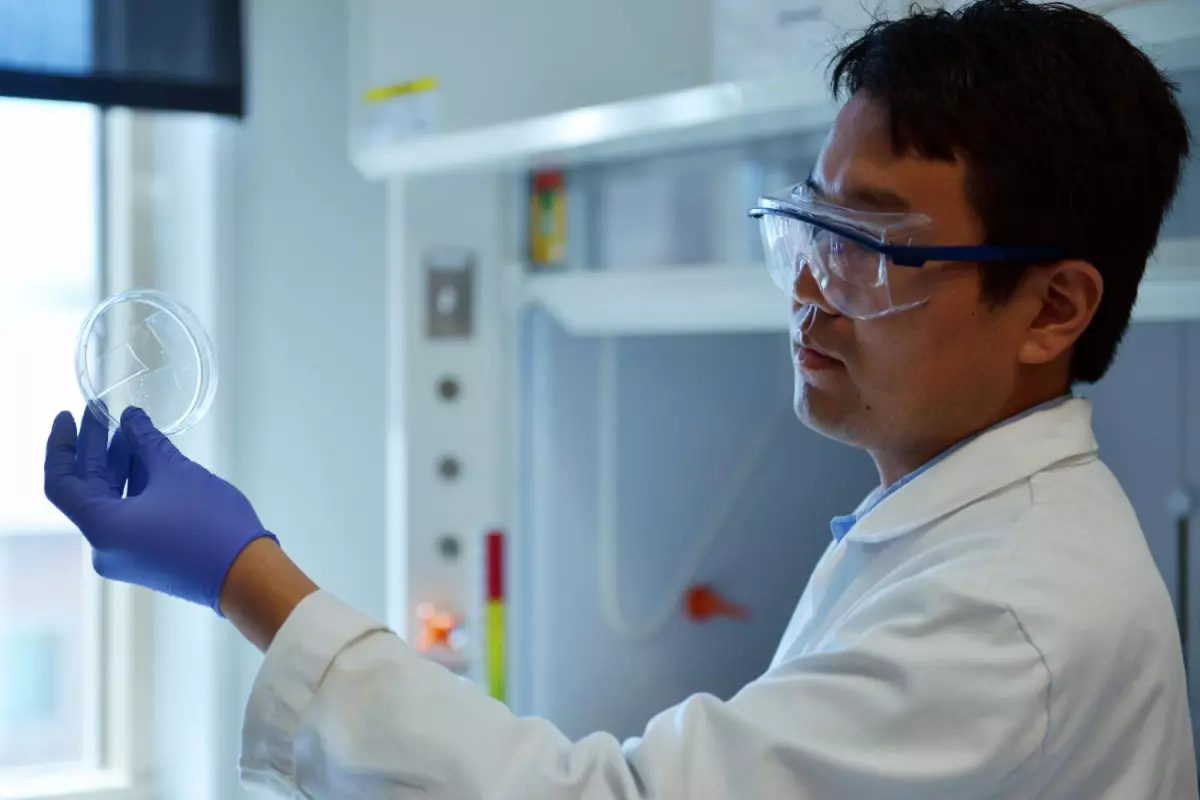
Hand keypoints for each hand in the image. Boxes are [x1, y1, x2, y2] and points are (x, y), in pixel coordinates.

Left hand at [44, 406, 276, 613]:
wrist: (247, 574)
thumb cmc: (211, 525)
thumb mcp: (176, 473)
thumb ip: (147, 441)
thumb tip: (131, 418)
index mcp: (102, 527)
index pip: (61, 481)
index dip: (61, 444)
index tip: (68, 415)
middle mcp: (104, 546)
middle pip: (87, 489)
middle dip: (95, 448)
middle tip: (103, 412)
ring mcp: (124, 554)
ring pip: (109, 501)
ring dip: (118, 465)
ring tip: (131, 431)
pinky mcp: (144, 557)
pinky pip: (127, 515)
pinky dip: (132, 486)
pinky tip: (147, 460)